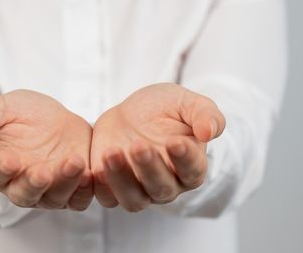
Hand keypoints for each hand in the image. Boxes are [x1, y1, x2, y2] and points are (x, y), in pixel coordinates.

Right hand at [0, 89, 93, 210]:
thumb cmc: (23, 113)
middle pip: (25, 194)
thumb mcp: (0, 108)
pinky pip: (80, 198)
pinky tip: (90, 173)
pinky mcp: (74, 188)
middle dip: (33, 183)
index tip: (10, 159)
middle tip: (42, 170)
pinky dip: (85, 190)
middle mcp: (22, 184)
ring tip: (73, 162)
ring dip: (64, 183)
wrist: (58, 117)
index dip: (2, 169)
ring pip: (55, 197)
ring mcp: (49, 190)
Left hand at [90, 83, 225, 211]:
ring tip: (111, 153)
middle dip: (149, 168)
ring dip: (121, 180)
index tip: (175, 141)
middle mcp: (168, 185)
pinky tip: (92, 167)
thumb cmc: (164, 108)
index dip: (184, 158)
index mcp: (191, 166)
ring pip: (133, 200)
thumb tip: (210, 131)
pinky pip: (106, 196)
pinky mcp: (112, 188)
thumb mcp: (185, 102)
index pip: (192, 169)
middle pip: (161, 188)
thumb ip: (204, 114)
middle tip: (138, 146)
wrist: (131, 114)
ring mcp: (140, 190)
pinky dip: (99, 186)